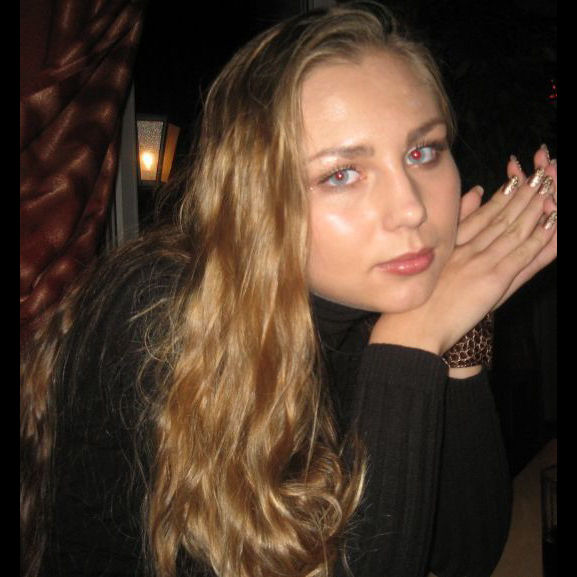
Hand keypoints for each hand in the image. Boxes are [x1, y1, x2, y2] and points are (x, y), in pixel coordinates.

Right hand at [370, 147, 556, 355]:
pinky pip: (522, 254)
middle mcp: (469, 248)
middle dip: (525, 192)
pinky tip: (552, 221)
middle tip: (544, 170)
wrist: (413, 326)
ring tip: (551, 185)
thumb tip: (472, 194)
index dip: (505, 194)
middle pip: (503, 215)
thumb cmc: (417, 300)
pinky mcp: (492, 279)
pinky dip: (539, 238)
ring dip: (536, 207)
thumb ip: (453, 229)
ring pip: (515, 230)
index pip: (485, 213)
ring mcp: (481, 262)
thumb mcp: (430, 263)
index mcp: (453, 245)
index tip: (519, 176)